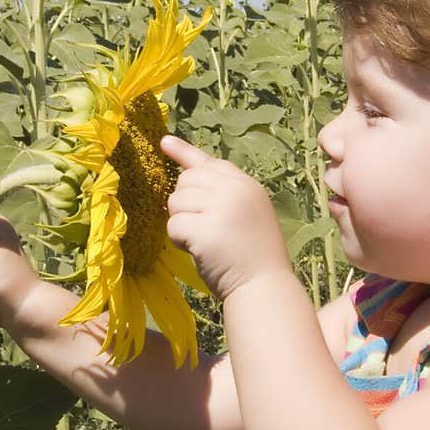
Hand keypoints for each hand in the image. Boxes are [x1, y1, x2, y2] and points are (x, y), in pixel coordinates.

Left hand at [162, 135, 291, 301]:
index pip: (210, 163)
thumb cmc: (253, 256)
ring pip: (175, 202)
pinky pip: (173, 225)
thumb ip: (224, 194)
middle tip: (204, 228)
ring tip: (205, 241)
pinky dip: (179, 241)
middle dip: (185, 205)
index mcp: (246, 185)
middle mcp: (235, 190)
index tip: (164, 142)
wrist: (265, 287)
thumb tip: (185, 177)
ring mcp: (221, 207)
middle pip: (186, 181)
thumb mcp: (247, 214)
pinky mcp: (206, 229)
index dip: (185, 153)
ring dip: (182, 223)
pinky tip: (199, 250)